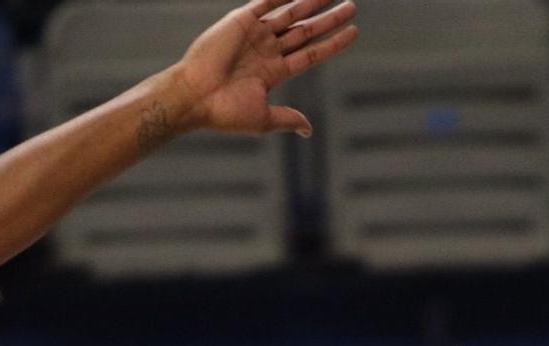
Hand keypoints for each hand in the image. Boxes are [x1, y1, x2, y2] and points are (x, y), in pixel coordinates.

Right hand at [173, 0, 359, 137]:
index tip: (354, 32)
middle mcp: (267, 50)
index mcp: (273, 72)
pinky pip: (266, 1)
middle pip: (305, 31)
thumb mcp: (263, 118)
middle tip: (351, 6)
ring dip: (312, 2)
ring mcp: (255, 34)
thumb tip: (308, 129)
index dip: (333, 43)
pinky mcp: (240, 20)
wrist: (194, 96)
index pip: (311, 53)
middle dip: (328, 19)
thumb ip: (287, 118)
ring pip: (291, 13)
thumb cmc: (224, 112)